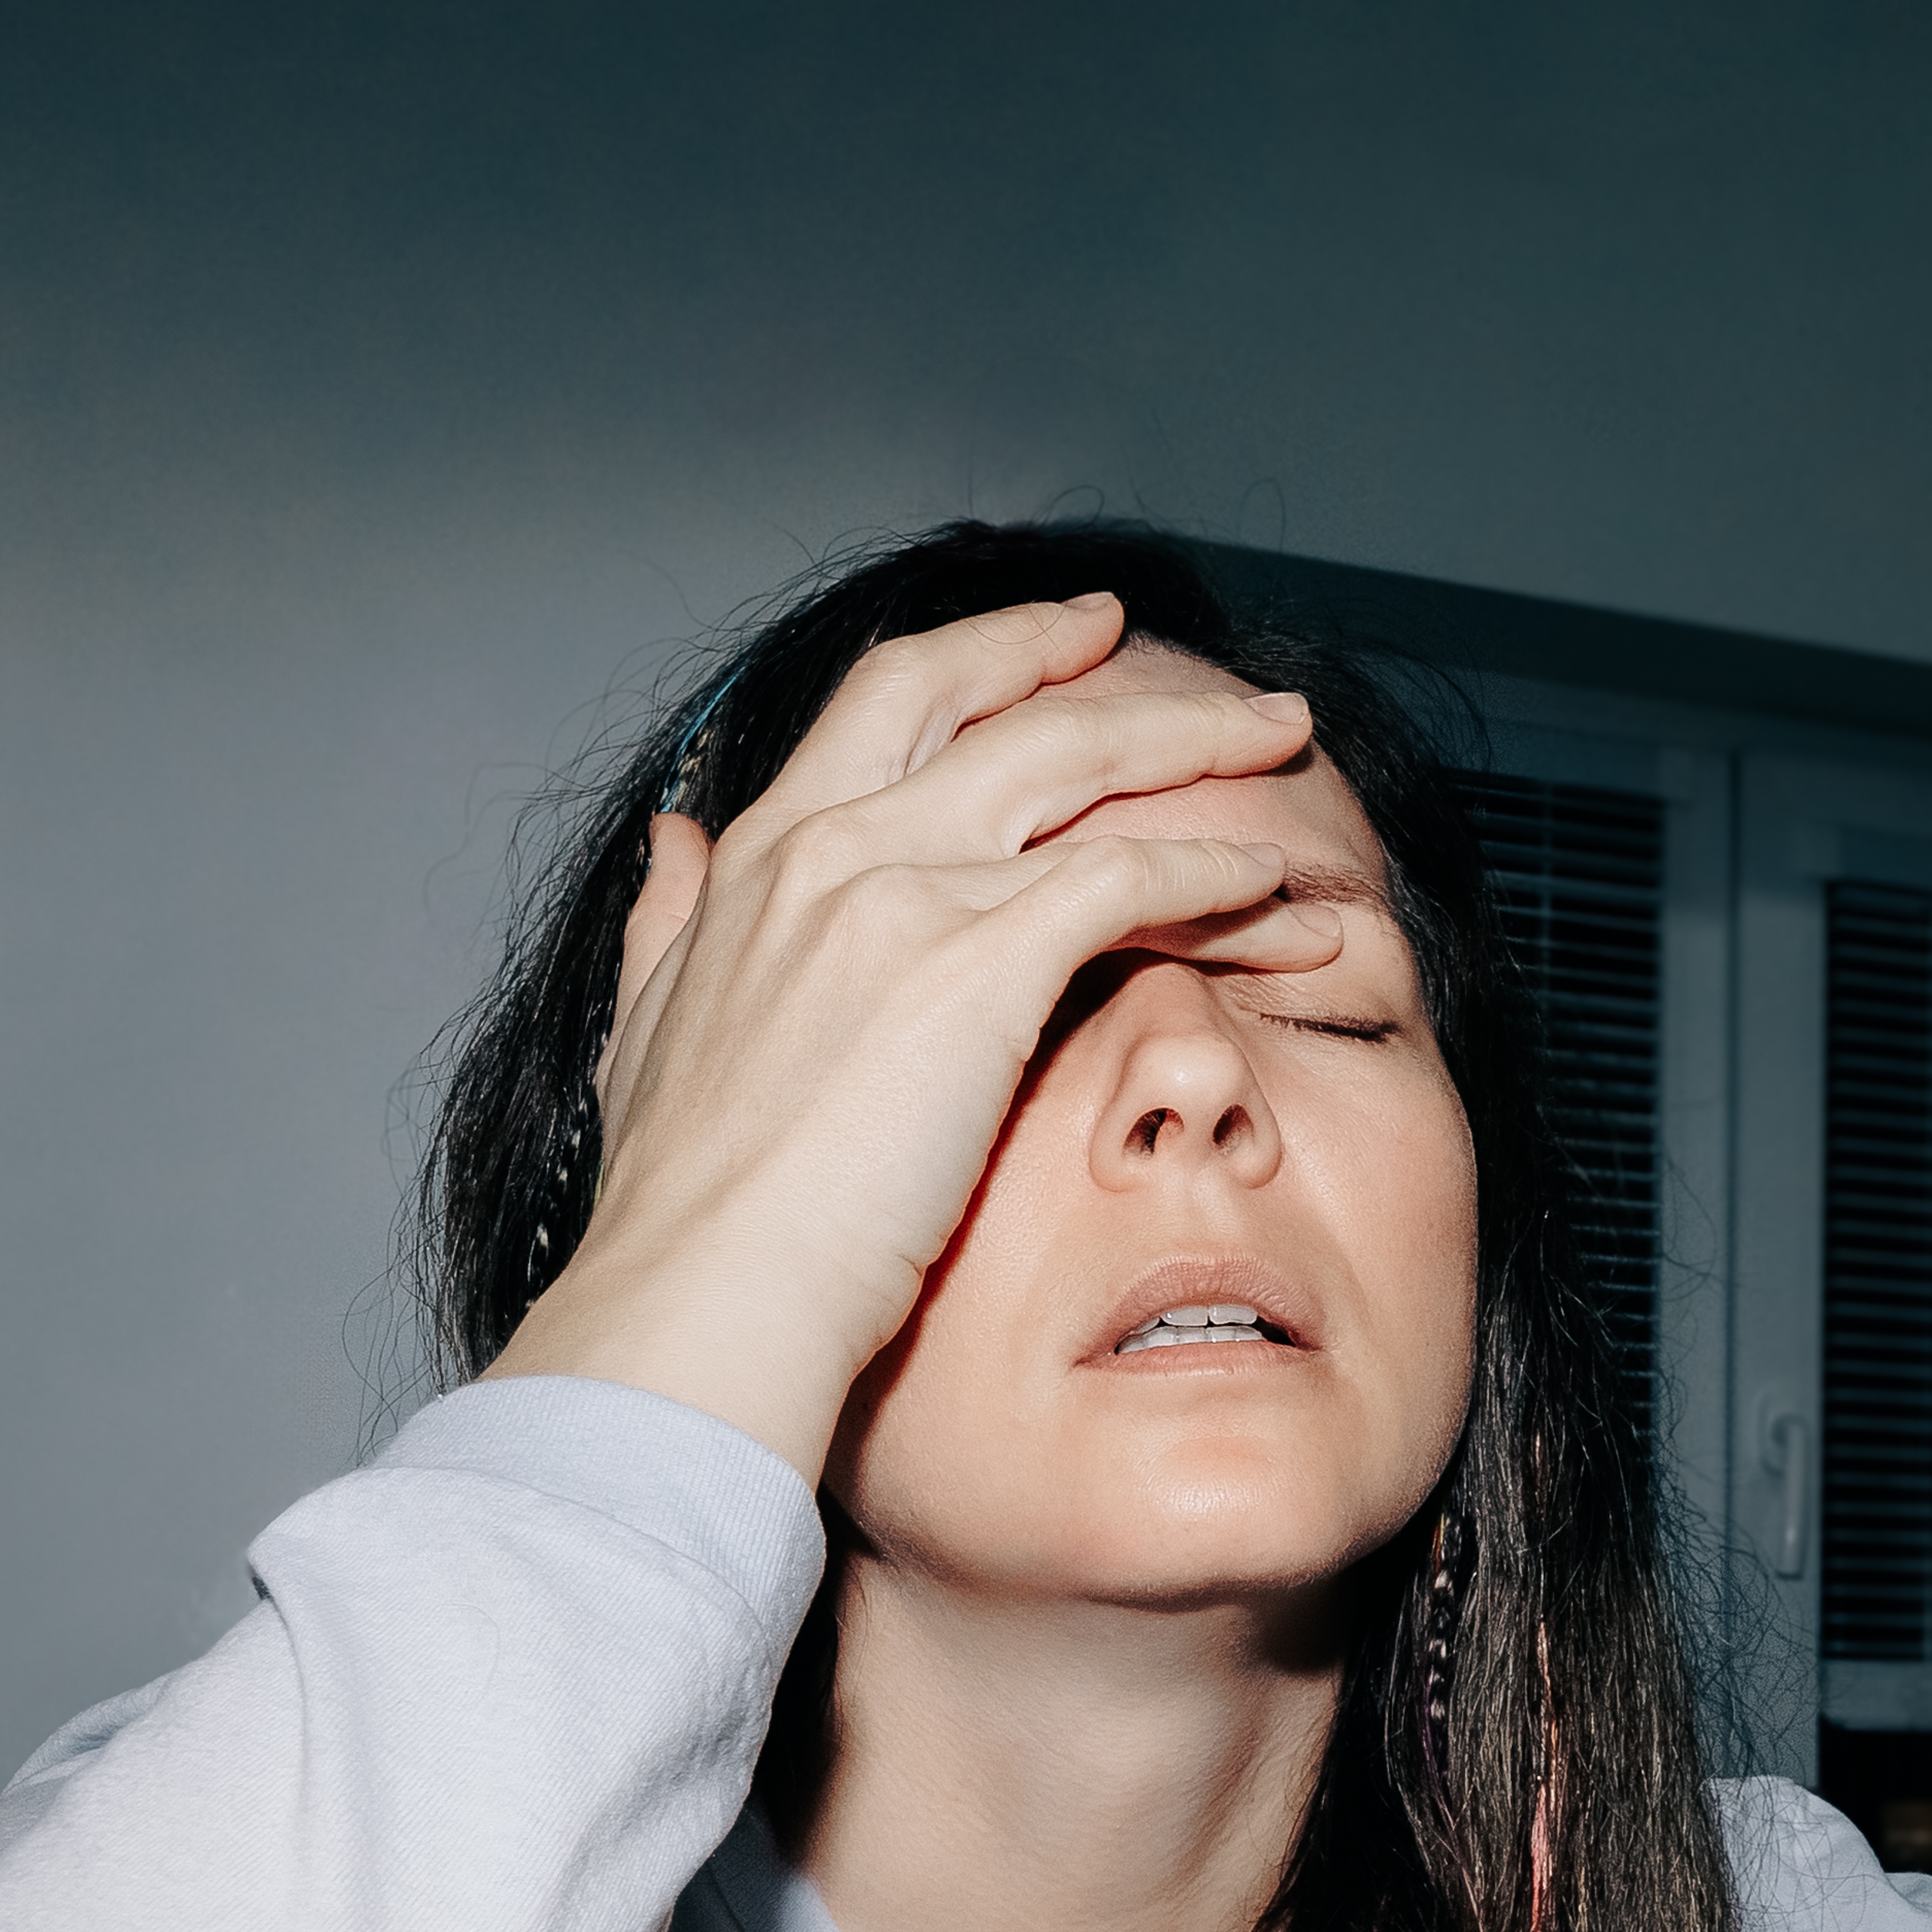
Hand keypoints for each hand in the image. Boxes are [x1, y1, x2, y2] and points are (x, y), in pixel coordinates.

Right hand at [487, 593, 1346, 1474]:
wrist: (704, 1290)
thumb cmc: (686, 1205)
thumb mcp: (645, 1030)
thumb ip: (669, 925)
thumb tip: (673, 843)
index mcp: (764, 857)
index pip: (890, 702)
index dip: (987, 656)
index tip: (1066, 642)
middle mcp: (834, 846)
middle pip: (995, 702)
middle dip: (1108, 664)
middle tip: (1202, 671)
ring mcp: (904, 893)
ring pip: (1081, 765)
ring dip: (1199, 744)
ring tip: (1286, 740)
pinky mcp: (978, 966)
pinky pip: (1128, 882)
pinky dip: (1214, 874)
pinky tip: (1276, 888)